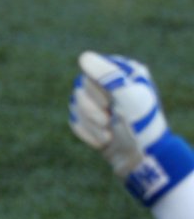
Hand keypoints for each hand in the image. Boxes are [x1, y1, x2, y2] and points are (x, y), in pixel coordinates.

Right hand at [70, 51, 168, 178]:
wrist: (144, 161)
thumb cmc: (141, 126)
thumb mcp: (127, 97)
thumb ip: (106, 75)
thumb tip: (84, 57)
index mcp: (124, 72)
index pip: (91, 68)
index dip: (96, 88)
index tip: (109, 103)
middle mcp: (111, 85)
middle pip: (80, 88)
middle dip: (91, 109)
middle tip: (108, 120)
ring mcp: (101, 103)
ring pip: (74, 104)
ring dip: (90, 123)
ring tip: (108, 134)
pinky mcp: (92, 121)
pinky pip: (74, 120)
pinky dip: (87, 133)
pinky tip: (104, 140)